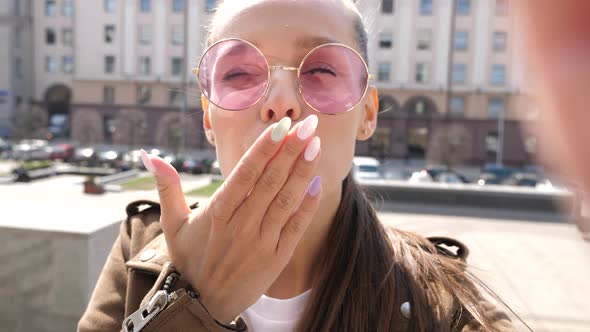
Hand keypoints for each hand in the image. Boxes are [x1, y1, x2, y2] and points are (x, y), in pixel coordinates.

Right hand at [141, 115, 321, 322]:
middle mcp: (240, 224)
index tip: (281, 126)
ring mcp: (260, 242)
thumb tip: (148, 155)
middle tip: (308, 125)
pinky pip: (295, 228)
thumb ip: (167, 187)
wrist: (202, 305)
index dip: (264, 149)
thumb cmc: (190, 259)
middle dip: (290, 150)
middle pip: (269, 181)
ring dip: (302, 171)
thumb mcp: (172, 225)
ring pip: (285, 200)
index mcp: (217, 212)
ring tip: (316, 145)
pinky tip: (318, 183)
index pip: (244, 173)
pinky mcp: (276, 258)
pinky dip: (307, 206)